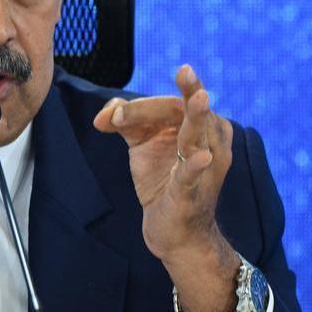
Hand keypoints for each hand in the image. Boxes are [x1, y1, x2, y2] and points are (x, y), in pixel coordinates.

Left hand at [92, 65, 235, 275]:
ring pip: (198, 136)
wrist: (172, 233)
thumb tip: (104, 115)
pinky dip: (196, 165)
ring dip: (197, 117)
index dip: (140, 108)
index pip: (170, 104)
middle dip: (152, 108)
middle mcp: (207, 141)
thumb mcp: (142, 144)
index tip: (111, 120)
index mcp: (197, 126)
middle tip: (173, 77)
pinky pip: (194, 175)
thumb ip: (125, 120)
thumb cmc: (162, 181)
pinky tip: (202, 156)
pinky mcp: (191, 193)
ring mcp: (204, 167)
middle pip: (182, 112)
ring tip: (200, 97)